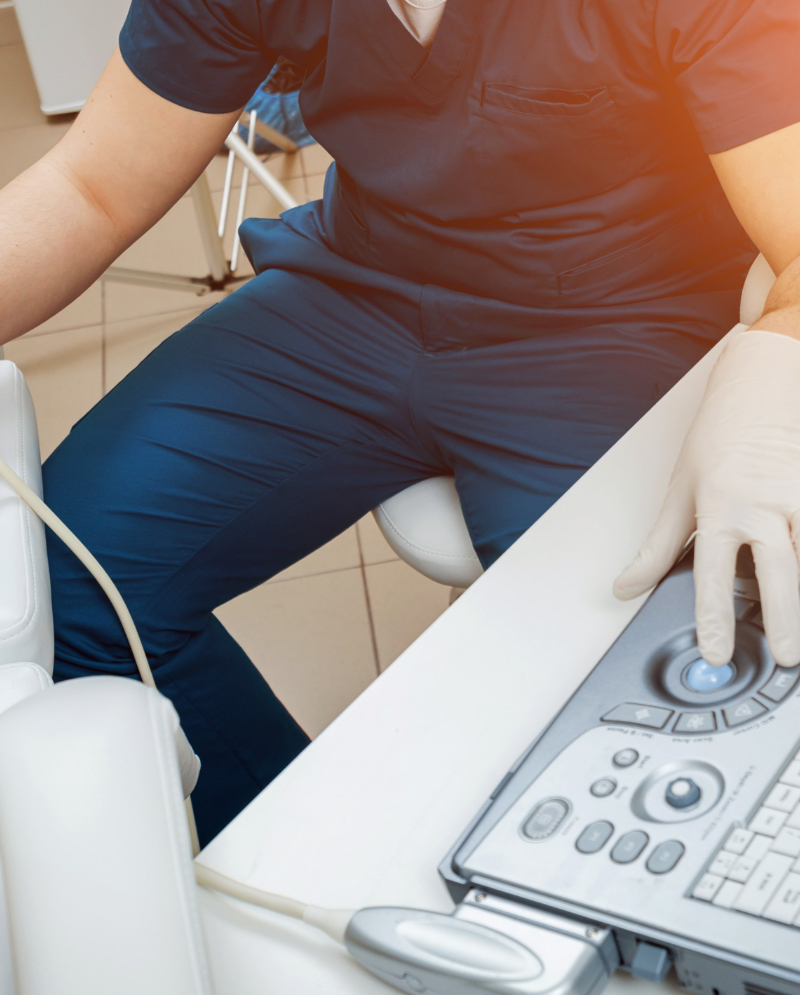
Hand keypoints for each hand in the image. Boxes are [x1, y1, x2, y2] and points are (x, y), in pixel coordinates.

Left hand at [614, 329, 799, 667]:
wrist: (762, 383)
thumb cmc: (718, 438)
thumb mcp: (678, 492)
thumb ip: (656, 548)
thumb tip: (625, 587)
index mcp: (720, 508)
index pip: (713, 575)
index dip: (714, 619)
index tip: (717, 652)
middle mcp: (764, 505)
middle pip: (779, 574)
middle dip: (784, 620)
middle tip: (787, 656)